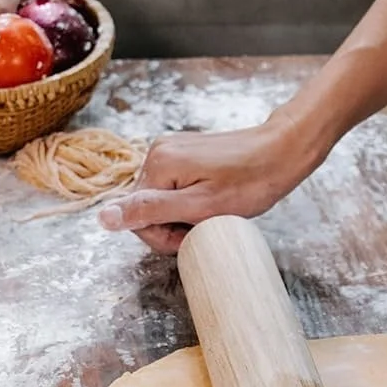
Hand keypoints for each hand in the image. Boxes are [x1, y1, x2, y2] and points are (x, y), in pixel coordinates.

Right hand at [98, 117, 314, 254]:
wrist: (283, 151)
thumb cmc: (250, 182)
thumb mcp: (200, 207)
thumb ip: (150, 211)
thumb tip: (103, 217)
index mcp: (157, 164)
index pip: (135, 216)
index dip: (162, 236)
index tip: (192, 235)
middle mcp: (157, 152)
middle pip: (145, 207)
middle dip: (171, 226)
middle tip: (204, 227)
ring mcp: (171, 150)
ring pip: (160, 200)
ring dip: (181, 215)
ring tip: (211, 214)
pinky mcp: (185, 153)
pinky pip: (173, 188)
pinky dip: (189, 202)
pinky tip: (211, 202)